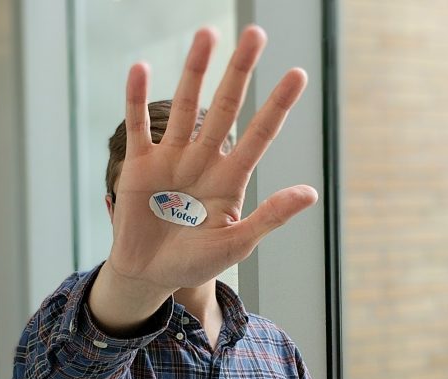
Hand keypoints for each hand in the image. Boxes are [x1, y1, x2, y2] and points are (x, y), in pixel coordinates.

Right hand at [90, 25, 316, 332]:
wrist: (149, 276)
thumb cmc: (194, 263)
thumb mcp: (235, 245)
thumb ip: (269, 217)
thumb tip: (311, 192)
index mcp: (231, 178)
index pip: (260, 135)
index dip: (277, 106)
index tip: (297, 75)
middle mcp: (204, 159)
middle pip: (225, 107)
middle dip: (240, 72)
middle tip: (256, 33)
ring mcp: (171, 158)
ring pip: (185, 106)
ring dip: (195, 71)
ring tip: (207, 34)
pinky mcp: (139, 164)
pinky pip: (138, 126)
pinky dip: (137, 98)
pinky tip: (140, 69)